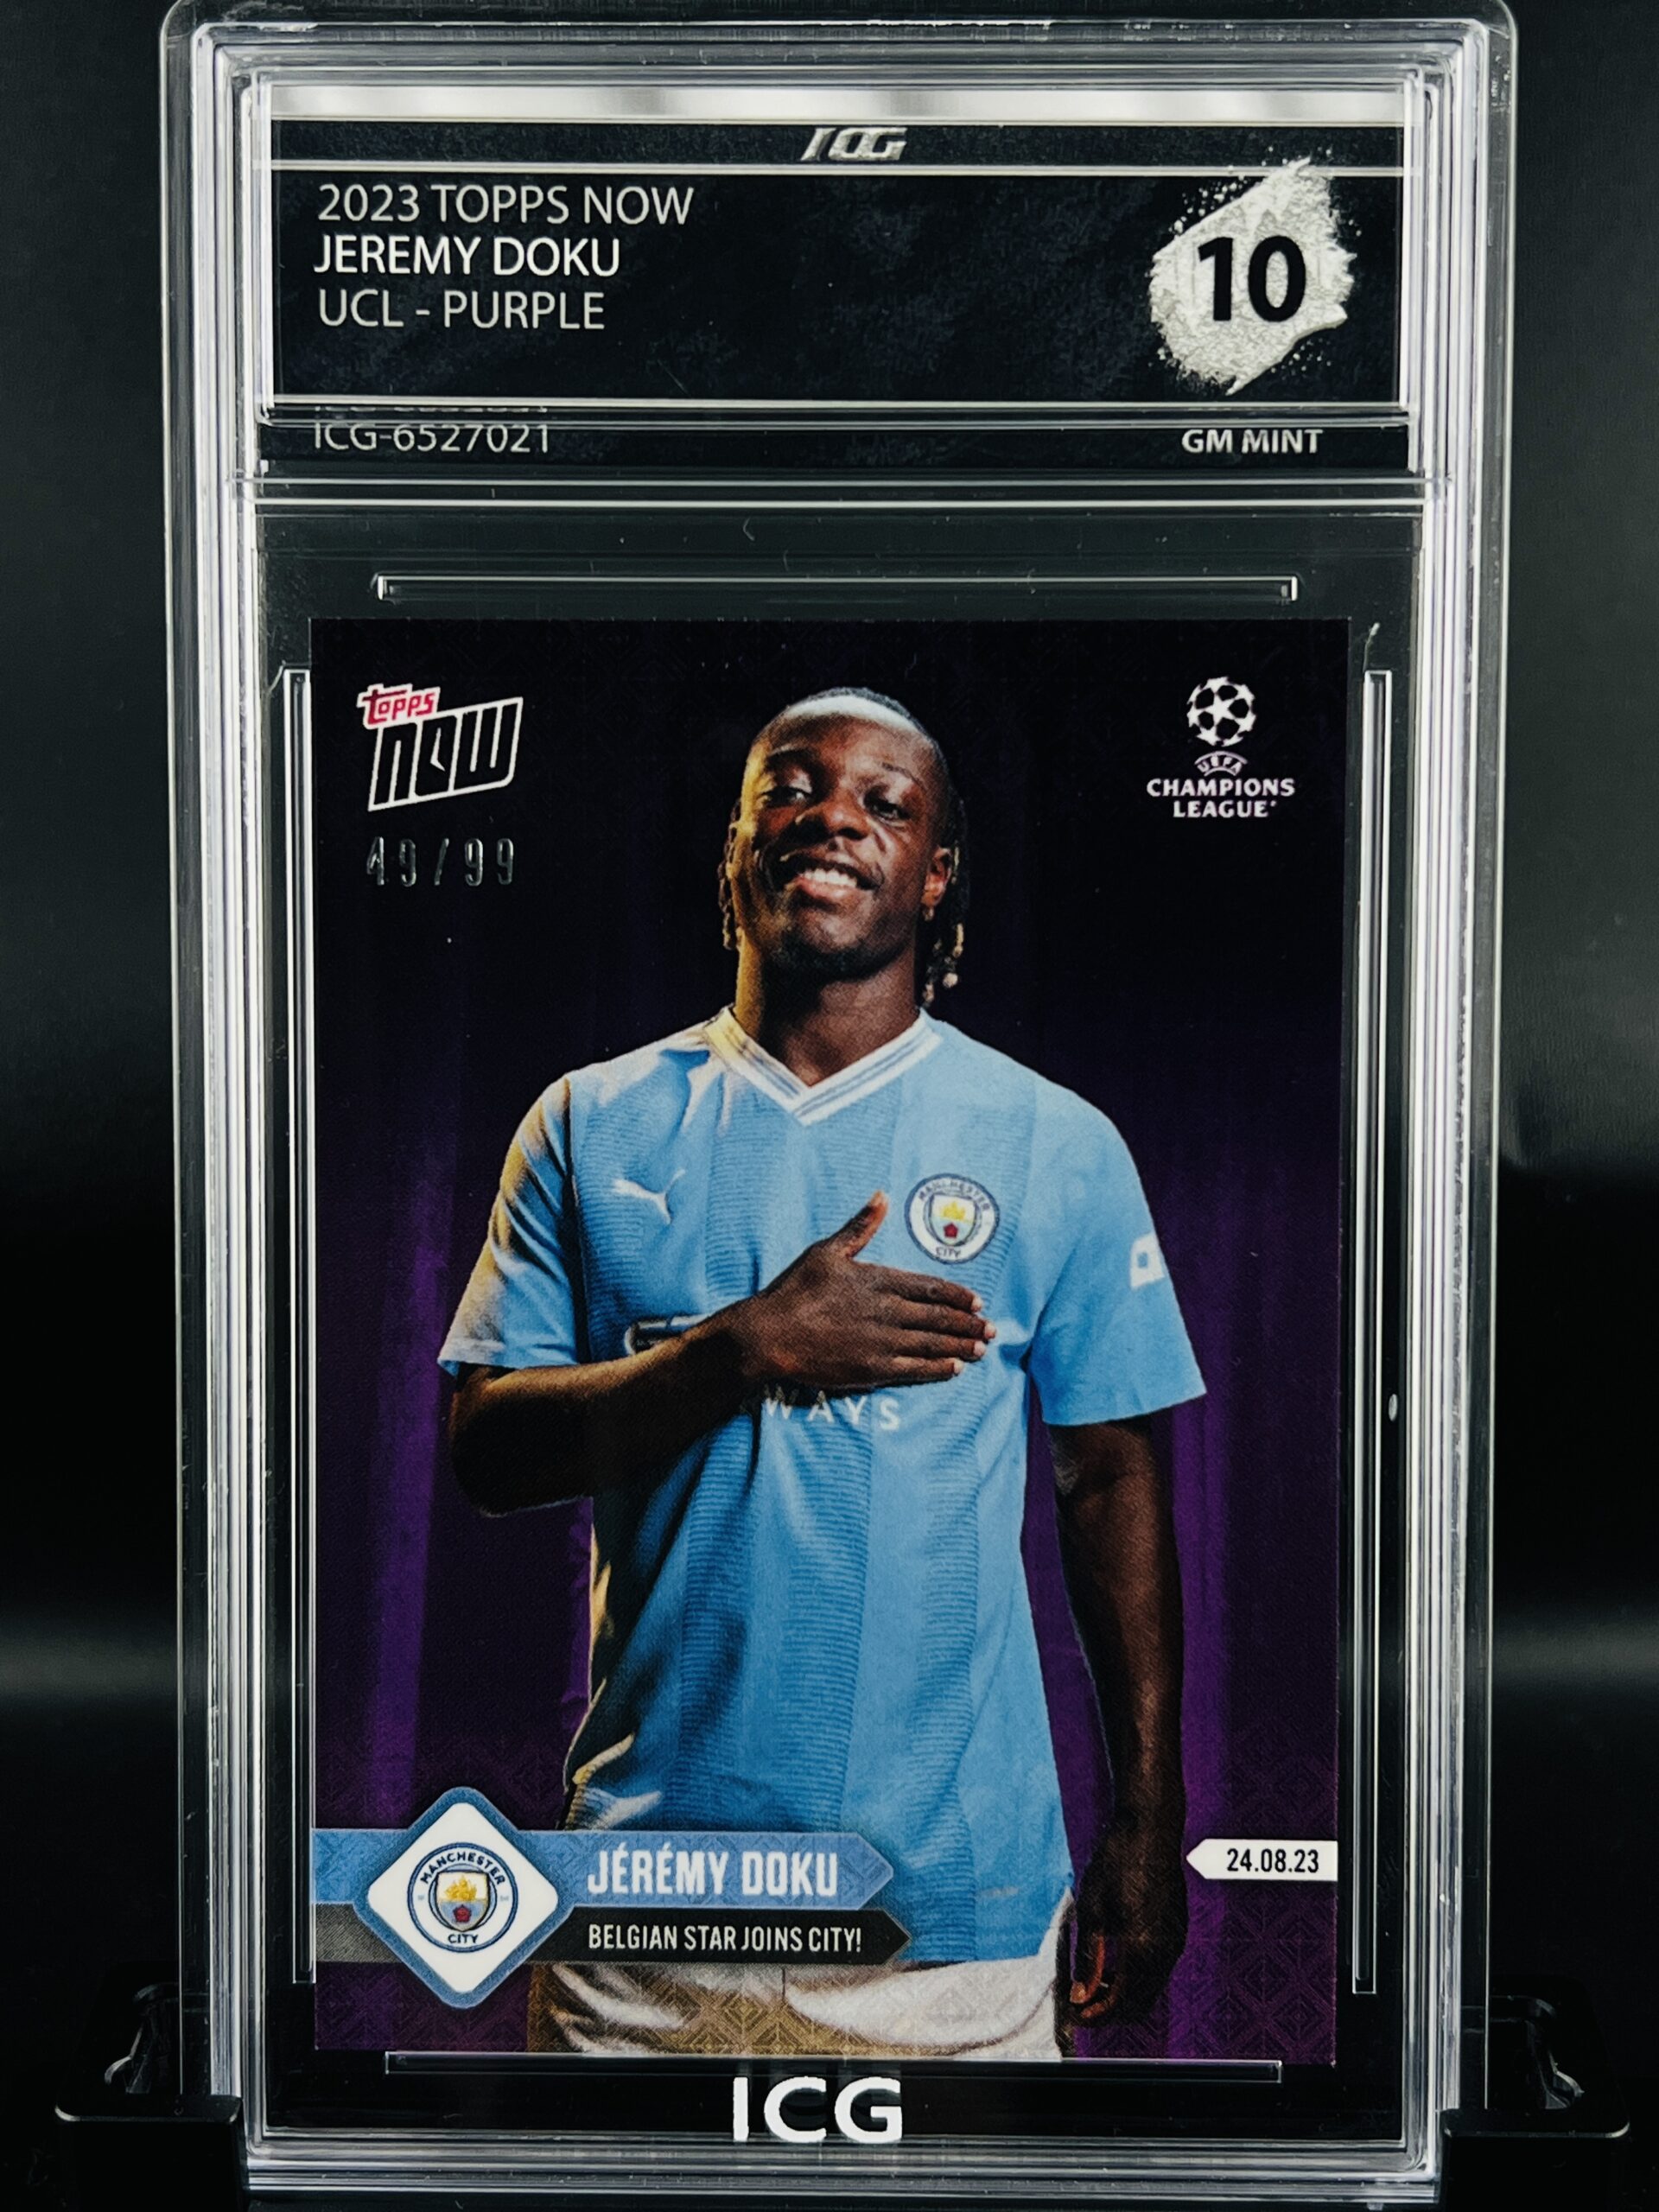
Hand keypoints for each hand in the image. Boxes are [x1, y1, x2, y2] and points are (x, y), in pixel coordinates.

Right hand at [722, 1192, 993, 1393]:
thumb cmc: (795, 1290)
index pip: (930, 1289)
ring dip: (960, 1346)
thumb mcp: (826, 1251)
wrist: (770, 1335)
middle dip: (967, 1324)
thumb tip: (881, 1195)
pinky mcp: (871, 1369)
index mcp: (878, 1280)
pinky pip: (914, 1370)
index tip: (977, 1301)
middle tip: (991, 1330)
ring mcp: (881, 1343)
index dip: (957, 1296)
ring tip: (981, 1349)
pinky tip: (954, 1369)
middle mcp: (886, 1312)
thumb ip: (860, 1226)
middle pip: (937, 1318)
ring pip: (931, 1344)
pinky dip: (937, 1369)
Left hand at [1068, 1817, 1188, 2025]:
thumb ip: (1089, 1956)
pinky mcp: (1179, 1930)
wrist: (1151, 1827)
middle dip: (1109, 2011)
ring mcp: (1176, 1940)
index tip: (1072, 2013)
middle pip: (1140, 2005)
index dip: (1095, 2015)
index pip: (1120, 2003)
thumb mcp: (1092, 1907)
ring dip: (1124, 1994)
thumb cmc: (1116, 1861)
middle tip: (1080, 2001)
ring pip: (1152, 1989)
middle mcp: (1166, 1950)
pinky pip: (1160, 1969)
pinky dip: (1138, 1978)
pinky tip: (1115, 1961)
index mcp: (1142, 1947)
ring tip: (1093, 1980)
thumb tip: (1080, 1995)